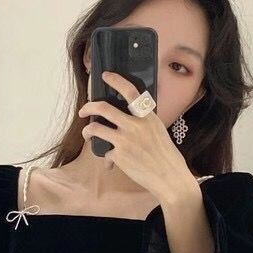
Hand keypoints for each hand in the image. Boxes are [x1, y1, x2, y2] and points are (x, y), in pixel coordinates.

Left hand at [79, 71, 197, 204]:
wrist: (169, 177)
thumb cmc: (165, 154)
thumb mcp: (157, 130)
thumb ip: (142, 122)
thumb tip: (126, 116)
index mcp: (147, 117)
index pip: (130, 92)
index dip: (116, 81)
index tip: (106, 76)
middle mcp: (135, 125)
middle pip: (104, 108)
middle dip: (89, 107)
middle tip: (84, 110)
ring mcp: (125, 140)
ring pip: (96, 128)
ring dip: (88, 131)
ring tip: (88, 134)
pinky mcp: (119, 156)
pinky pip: (105, 152)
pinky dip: (107, 159)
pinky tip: (111, 164)